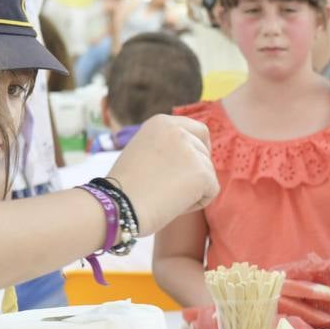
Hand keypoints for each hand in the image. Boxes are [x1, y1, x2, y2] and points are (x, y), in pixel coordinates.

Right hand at [107, 115, 217, 234]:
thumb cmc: (125, 187)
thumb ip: (167, 147)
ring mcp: (192, 151)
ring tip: (163, 195)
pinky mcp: (203, 173)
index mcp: (161, 122)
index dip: (200, 149)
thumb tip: (192, 154)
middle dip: (194, 173)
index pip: (199, 130)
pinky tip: (172, 204)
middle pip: (205, 154)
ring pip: (208, 174)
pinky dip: (196, 203)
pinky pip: (211, 191)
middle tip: (166, 187)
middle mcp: (178, 130)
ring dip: (192, 190)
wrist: (118, 206)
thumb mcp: (144, 152)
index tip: (191, 165)